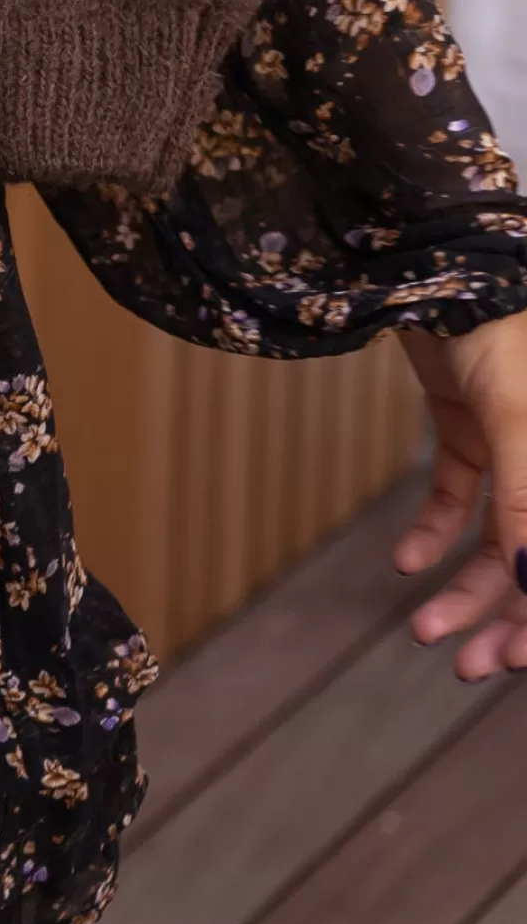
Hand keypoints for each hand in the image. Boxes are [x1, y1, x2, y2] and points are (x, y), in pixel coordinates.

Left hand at [395, 313, 526, 678]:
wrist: (438, 259)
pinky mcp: (471, 426)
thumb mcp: (516, 422)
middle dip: (504, 616)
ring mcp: (516, 443)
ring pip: (497, 539)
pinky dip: (433, 532)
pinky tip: (407, 562)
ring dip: (463, 589)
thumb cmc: (496, 327)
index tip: (511, 661)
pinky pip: (458, 495)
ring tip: (422, 628)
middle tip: (461, 664)